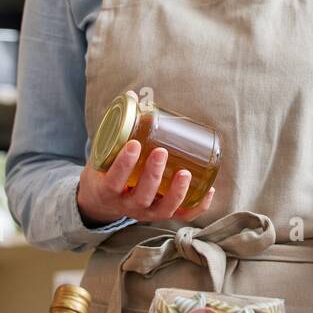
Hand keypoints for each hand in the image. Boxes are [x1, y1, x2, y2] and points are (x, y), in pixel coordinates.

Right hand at [76, 139, 215, 226]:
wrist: (102, 198)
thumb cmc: (107, 168)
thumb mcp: (104, 152)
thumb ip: (118, 126)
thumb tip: (133, 96)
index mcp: (108, 189)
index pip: (114, 180)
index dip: (124, 164)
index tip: (134, 145)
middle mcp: (127, 205)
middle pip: (141, 196)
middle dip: (152, 175)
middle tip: (161, 152)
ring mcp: (146, 213)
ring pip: (163, 209)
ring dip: (176, 193)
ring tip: (185, 173)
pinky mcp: (161, 215)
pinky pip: (181, 216)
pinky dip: (197, 207)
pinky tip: (209, 191)